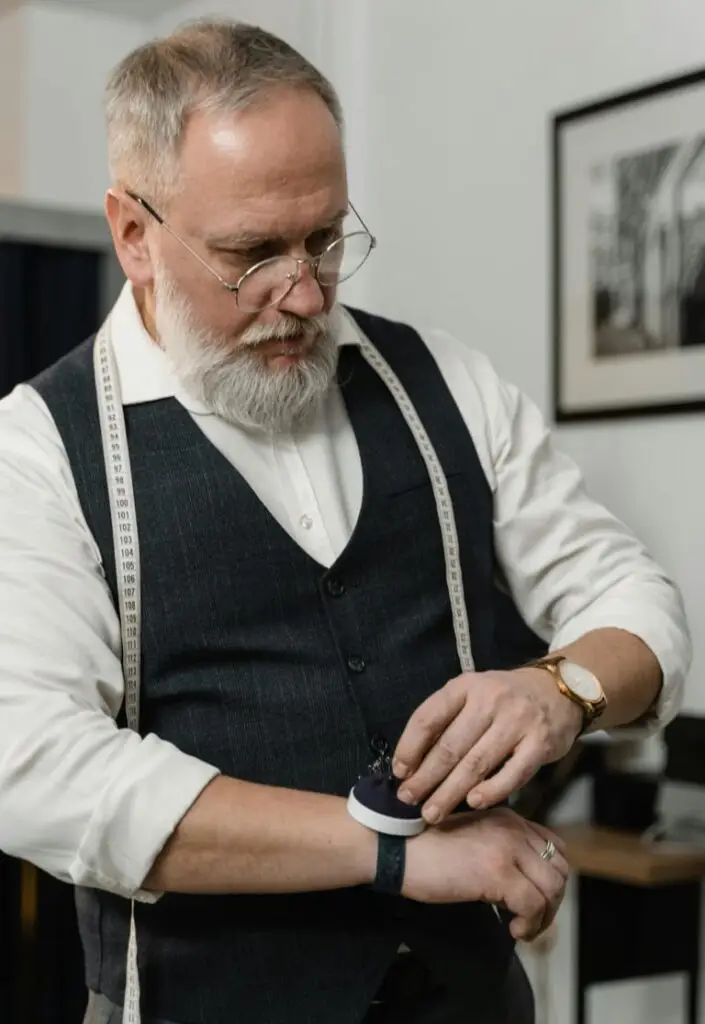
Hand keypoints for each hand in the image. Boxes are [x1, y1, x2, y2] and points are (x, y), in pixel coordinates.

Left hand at [393, 667, 581, 822]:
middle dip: (425, 778)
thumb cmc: (505, 698)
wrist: (559, 689)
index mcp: (466, 686)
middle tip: (409, 800)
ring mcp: (517, 721)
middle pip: (450, 746)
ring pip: (476, 763)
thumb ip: (446, 720)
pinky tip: (474, 803)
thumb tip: (411, 761)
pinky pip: (513, 773)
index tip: (399, 772)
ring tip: (433, 812)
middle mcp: (490, 699)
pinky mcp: (540, 743)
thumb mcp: (473, 693)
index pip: (428, 717)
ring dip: (450, 792)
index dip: (409, 747)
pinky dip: (491, 791)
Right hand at [402, 807, 568, 940]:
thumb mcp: (471, 839)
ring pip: (552, 888)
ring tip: (521, 928)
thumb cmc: (423, 847)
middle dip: (551, 901)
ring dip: (543, 916)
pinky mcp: (497, 872)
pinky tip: (512, 929)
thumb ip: (498, 849)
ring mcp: (507, 849)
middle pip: (559, 869)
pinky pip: (533, 905)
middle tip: (530, 920)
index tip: (534, 899)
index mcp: (508, 819)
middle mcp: (513, 829)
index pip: (553, 847)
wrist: (394, 845)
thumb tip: (518, 884)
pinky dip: (529, 924)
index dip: (550, 877)